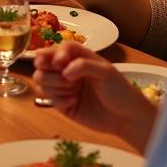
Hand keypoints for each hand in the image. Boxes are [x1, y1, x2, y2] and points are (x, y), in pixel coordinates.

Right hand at [32, 42, 157, 147]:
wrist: (126, 118)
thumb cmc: (119, 90)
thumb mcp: (106, 72)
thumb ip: (84, 65)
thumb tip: (64, 71)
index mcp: (77, 57)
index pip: (57, 49)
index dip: (54, 54)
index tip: (60, 63)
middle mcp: (66, 70)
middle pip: (41, 64)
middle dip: (50, 72)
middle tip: (67, 80)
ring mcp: (62, 87)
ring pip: (40, 81)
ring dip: (54, 86)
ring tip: (73, 91)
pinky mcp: (60, 104)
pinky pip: (47, 98)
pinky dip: (59, 100)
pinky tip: (74, 102)